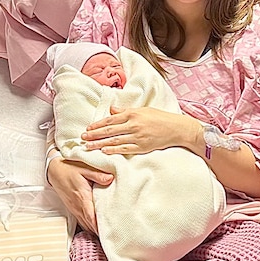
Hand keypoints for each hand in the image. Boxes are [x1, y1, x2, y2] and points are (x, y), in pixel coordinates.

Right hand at [46, 152, 112, 230]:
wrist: (55, 170)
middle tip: (113, 235)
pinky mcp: (73, 208)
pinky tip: (96, 230)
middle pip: (90, 224)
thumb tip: (110, 179)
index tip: (107, 231)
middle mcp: (78, 205)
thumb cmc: (70, 168)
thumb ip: (98, 175)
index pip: (91, 215)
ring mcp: (74, 208)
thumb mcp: (84, 168)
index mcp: (82, 196)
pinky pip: (82, 221)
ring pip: (86, 224)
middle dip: (100, 231)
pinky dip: (90, 227)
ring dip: (95, 230)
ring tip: (107, 235)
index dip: (98, 225)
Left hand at [82, 105, 197, 156]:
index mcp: (133, 114)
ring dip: (100, 143)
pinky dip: (114, 150)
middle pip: (110, 130)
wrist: (176, 128)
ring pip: (114, 140)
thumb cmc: (160, 118)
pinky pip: (125, 149)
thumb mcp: (143, 110)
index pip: (111, 119)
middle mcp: (133, 124)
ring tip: (89, 146)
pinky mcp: (142, 146)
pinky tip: (104, 151)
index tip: (88, 128)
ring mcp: (138, 136)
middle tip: (83, 137)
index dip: (98, 124)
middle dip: (94, 134)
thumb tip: (112, 109)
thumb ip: (126, 110)